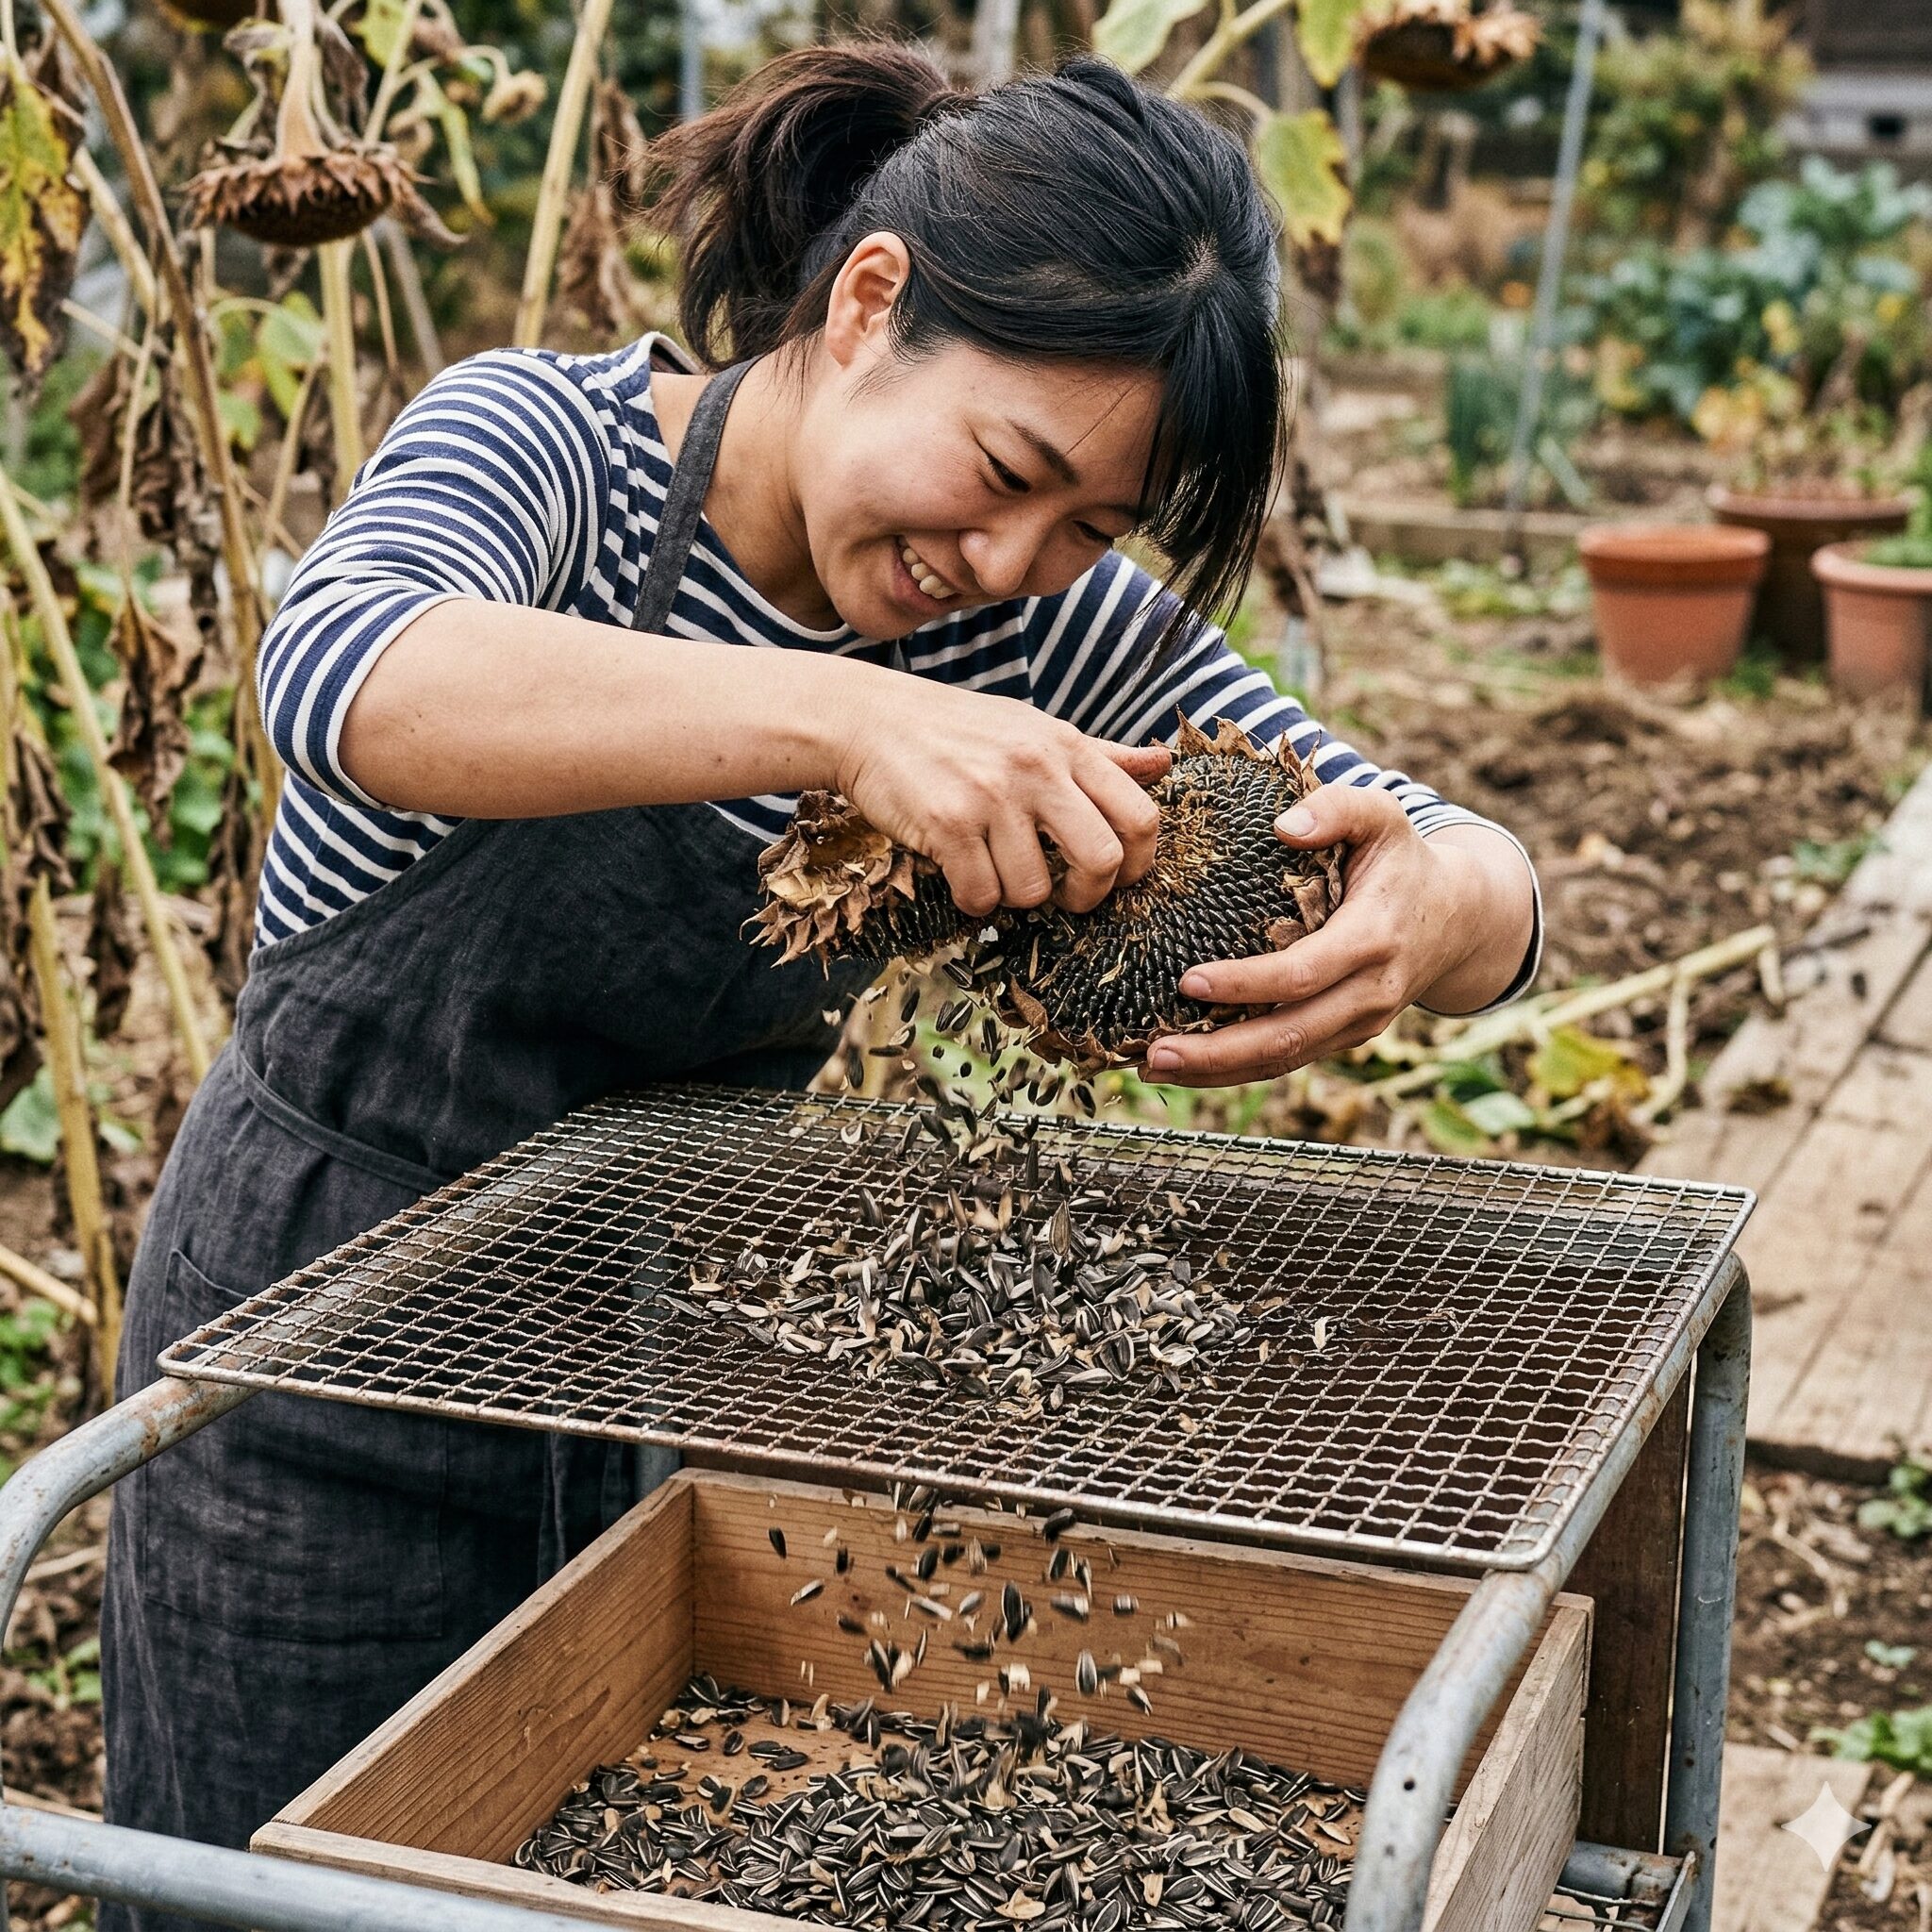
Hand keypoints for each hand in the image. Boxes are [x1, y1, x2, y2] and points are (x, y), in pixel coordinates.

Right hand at [834, 676, 1168, 915]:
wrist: (870, 719)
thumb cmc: (959, 729)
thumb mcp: (1035, 729)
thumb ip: (1100, 755)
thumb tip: (1165, 763)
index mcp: (1068, 746)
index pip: (1140, 816)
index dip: (1138, 863)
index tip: (1115, 877)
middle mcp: (1037, 769)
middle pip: (1102, 860)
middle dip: (1088, 896)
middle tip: (1066, 898)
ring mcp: (992, 797)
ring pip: (1034, 890)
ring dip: (1015, 896)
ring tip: (994, 869)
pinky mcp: (947, 825)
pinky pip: (982, 896)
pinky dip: (974, 900)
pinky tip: (962, 874)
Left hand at [1141, 785, 1535, 1086]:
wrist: (1457, 918)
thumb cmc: (1402, 860)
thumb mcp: (1382, 816)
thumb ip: (1339, 807)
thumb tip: (1284, 825)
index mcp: (1373, 939)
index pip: (1302, 973)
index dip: (1245, 983)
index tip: (1187, 981)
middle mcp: (1369, 993)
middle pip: (1288, 1035)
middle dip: (1218, 1052)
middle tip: (1155, 1052)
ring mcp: (1358, 1023)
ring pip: (1284, 1059)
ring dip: (1217, 1072)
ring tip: (1153, 1067)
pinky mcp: (1343, 1036)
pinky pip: (1287, 1060)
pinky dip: (1235, 1070)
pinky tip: (1188, 1067)